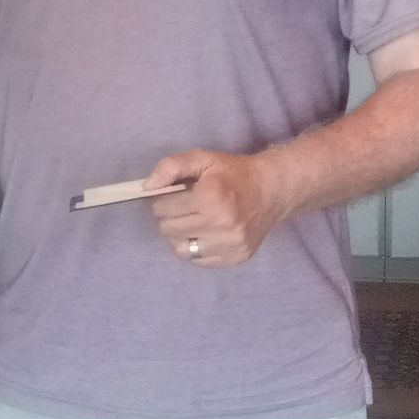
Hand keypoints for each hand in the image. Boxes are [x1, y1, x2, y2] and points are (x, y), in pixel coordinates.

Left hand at [146, 147, 293, 268]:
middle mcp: (221, 224)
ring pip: (180, 249)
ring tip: (191, 222)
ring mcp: (230, 245)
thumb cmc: (233, 173)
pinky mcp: (236, 258)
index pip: (162, 207)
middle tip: (181, 208)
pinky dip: (194, 248)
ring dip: (179, 235)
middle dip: (168, 216)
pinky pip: (198, 260)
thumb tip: (146, 187)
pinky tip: (204, 233)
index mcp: (210, 197)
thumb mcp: (202, 159)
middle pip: (168, 229)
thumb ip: (171, 166)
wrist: (272, 190)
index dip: (160, 199)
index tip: (170, 195)